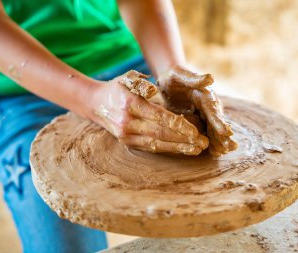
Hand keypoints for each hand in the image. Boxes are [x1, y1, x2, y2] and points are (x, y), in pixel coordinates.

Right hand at [88, 70, 208, 154]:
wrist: (94, 104)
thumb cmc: (117, 88)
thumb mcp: (127, 78)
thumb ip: (141, 83)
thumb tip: (154, 90)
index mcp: (130, 104)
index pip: (159, 117)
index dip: (179, 125)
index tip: (196, 131)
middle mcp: (127, 122)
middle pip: (160, 133)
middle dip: (183, 139)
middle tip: (202, 143)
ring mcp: (126, 135)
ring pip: (156, 144)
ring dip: (178, 148)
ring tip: (196, 150)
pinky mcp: (127, 142)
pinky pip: (150, 148)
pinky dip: (167, 149)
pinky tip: (181, 150)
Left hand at [158, 65, 236, 155]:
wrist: (170, 80)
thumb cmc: (175, 75)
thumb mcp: (181, 74)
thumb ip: (195, 78)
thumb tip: (211, 78)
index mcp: (205, 95)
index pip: (212, 109)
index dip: (219, 121)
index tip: (225, 131)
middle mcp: (208, 106)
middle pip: (217, 122)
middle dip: (223, 135)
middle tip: (230, 147)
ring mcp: (204, 114)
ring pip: (213, 129)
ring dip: (219, 141)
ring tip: (223, 152)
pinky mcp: (198, 120)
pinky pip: (205, 133)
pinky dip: (210, 142)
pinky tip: (214, 153)